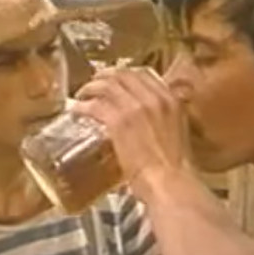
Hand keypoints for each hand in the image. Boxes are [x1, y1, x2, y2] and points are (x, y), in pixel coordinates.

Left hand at [72, 68, 190, 196]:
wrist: (169, 181)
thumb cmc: (174, 165)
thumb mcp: (177, 131)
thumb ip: (164, 116)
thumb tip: (150, 115)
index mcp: (170, 99)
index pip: (143, 73)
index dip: (124, 74)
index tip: (114, 79)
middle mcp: (153, 97)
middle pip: (123, 75)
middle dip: (105, 76)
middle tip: (94, 83)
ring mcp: (135, 107)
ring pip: (107, 86)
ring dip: (91, 87)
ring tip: (82, 94)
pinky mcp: (118, 121)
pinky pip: (95, 106)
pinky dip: (83, 106)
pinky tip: (77, 110)